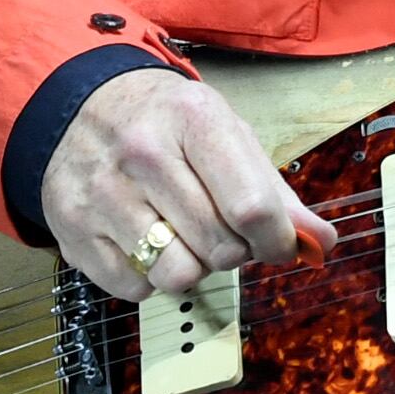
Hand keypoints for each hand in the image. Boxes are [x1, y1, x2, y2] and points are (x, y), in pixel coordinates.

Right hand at [43, 69, 332, 300]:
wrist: (78, 105)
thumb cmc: (167, 123)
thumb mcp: (226, 133)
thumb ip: (275, 190)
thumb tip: (322, 241)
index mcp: (193, 120)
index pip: (251, 206)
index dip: (277, 240)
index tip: (280, 244)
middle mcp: (142, 154)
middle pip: (219, 246)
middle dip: (236, 251)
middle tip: (224, 230)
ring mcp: (102, 195)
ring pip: (177, 274)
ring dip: (193, 267)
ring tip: (185, 236)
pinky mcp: (72, 231)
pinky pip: (136, 288)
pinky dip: (151, 277)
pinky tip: (146, 242)